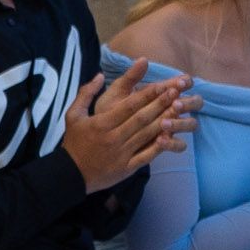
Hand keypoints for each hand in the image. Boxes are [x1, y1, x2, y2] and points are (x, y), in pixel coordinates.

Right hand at [67, 64, 194, 190]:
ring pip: (146, 135)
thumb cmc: (74, 142)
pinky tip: (172, 136)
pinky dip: (159, 146)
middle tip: (177, 91)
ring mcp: (121, 153)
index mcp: (101, 123)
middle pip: (141, 118)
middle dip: (161, 104)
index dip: (148, 95)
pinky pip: (146, 156)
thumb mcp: (73, 115)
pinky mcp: (127, 167)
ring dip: (164, 121)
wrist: (70, 175)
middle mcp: (113, 137)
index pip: (129, 106)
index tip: (163, 84)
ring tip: (179, 109)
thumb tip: (100, 75)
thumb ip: (86, 93)